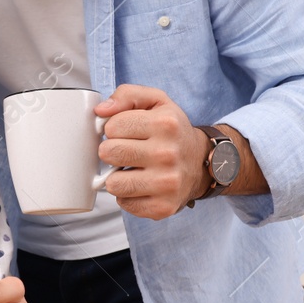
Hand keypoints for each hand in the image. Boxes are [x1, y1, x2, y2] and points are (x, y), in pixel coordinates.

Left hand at [94, 84, 211, 219]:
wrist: (202, 163)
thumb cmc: (172, 132)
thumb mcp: (157, 102)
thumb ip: (127, 95)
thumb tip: (101, 111)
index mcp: (165, 124)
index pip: (112, 126)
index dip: (114, 129)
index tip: (126, 132)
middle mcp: (168, 154)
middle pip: (108, 153)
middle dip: (112, 151)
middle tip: (126, 151)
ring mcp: (167, 183)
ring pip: (113, 183)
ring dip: (117, 177)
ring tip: (132, 170)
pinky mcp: (163, 207)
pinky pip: (124, 203)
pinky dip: (128, 195)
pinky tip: (141, 185)